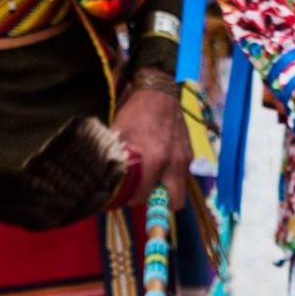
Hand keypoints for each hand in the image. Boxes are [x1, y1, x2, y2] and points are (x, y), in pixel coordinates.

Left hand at [111, 86, 190, 208]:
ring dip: (166, 188)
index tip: (124, 192)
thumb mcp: (118, 135)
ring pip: (179, 188)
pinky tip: (160, 160)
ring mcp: (185, 158)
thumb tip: (105, 181)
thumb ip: (114, 161)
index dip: (129, 198)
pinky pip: (182, 174)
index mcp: (153, 159)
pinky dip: (171, 174)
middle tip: (144, 190)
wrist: (159, 93)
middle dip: (159, 202)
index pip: (142, 198)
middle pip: (174, 202)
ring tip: (151, 175)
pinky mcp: (190, 153)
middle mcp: (173, 163)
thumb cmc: (135, 113)